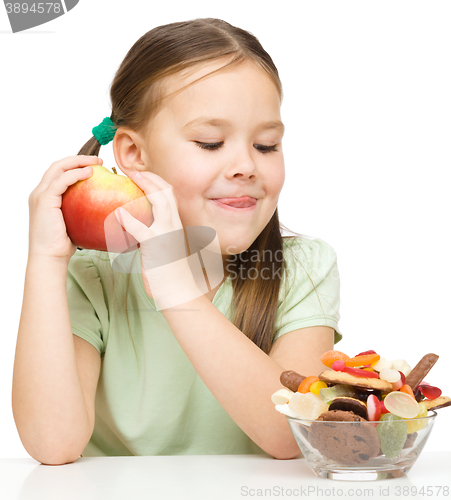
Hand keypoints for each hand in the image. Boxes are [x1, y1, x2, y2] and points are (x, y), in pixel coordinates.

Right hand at [28, 155, 101, 261]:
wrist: (50, 257)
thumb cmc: (64, 244)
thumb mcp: (75, 222)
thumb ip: (81, 210)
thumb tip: (105, 207)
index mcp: (46, 196)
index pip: (59, 172)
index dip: (76, 165)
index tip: (96, 165)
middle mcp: (40, 192)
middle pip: (58, 165)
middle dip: (79, 159)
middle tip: (99, 160)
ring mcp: (40, 195)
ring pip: (58, 168)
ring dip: (78, 162)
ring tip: (97, 162)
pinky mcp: (44, 200)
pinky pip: (61, 180)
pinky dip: (75, 174)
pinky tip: (89, 173)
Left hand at [114, 170, 201, 309]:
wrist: (179, 291)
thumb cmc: (168, 273)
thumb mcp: (163, 249)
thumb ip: (153, 237)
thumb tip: (139, 231)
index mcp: (175, 225)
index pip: (170, 196)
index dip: (156, 182)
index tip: (142, 176)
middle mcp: (174, 225)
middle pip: (167, 192)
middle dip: (151, 177)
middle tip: (133, 171)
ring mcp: (167, 234)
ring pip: (161, 202)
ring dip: (147, 186)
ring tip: (131, 178)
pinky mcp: (157, 246)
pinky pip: (142, 229)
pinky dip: (129, 220)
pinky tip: (118, 213)